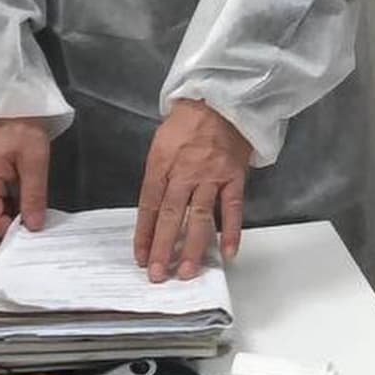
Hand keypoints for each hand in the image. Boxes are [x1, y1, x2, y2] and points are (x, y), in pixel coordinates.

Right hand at [0, 117, 49, 238]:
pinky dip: (9, 202)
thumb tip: (34, 227)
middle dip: (12, 224)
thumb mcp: (35, 161)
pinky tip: (25, 202)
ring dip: (11, 213)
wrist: (14, 102)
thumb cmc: (24, 127)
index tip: (33, 234)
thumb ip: (34, 196)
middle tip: (36, 228)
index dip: (10, 231)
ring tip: (33, 215)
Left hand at [134, 99, 250, 282]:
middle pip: (170, 214)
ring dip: (193, 247)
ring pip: (200, 217)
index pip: (149, 203)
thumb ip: (158, 176)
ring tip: (187, 271)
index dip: (144, 232)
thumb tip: (154, 211)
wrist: (218, 100)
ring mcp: (211, 176)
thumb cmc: (186, 122)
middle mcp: (185, 172)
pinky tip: (227, 253)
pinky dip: (232, 231)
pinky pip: (233, 208)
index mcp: (162, 162)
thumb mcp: (161, 143)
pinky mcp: (234, 177)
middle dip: (162, 247)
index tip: (140, 255)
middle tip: (157, 274)